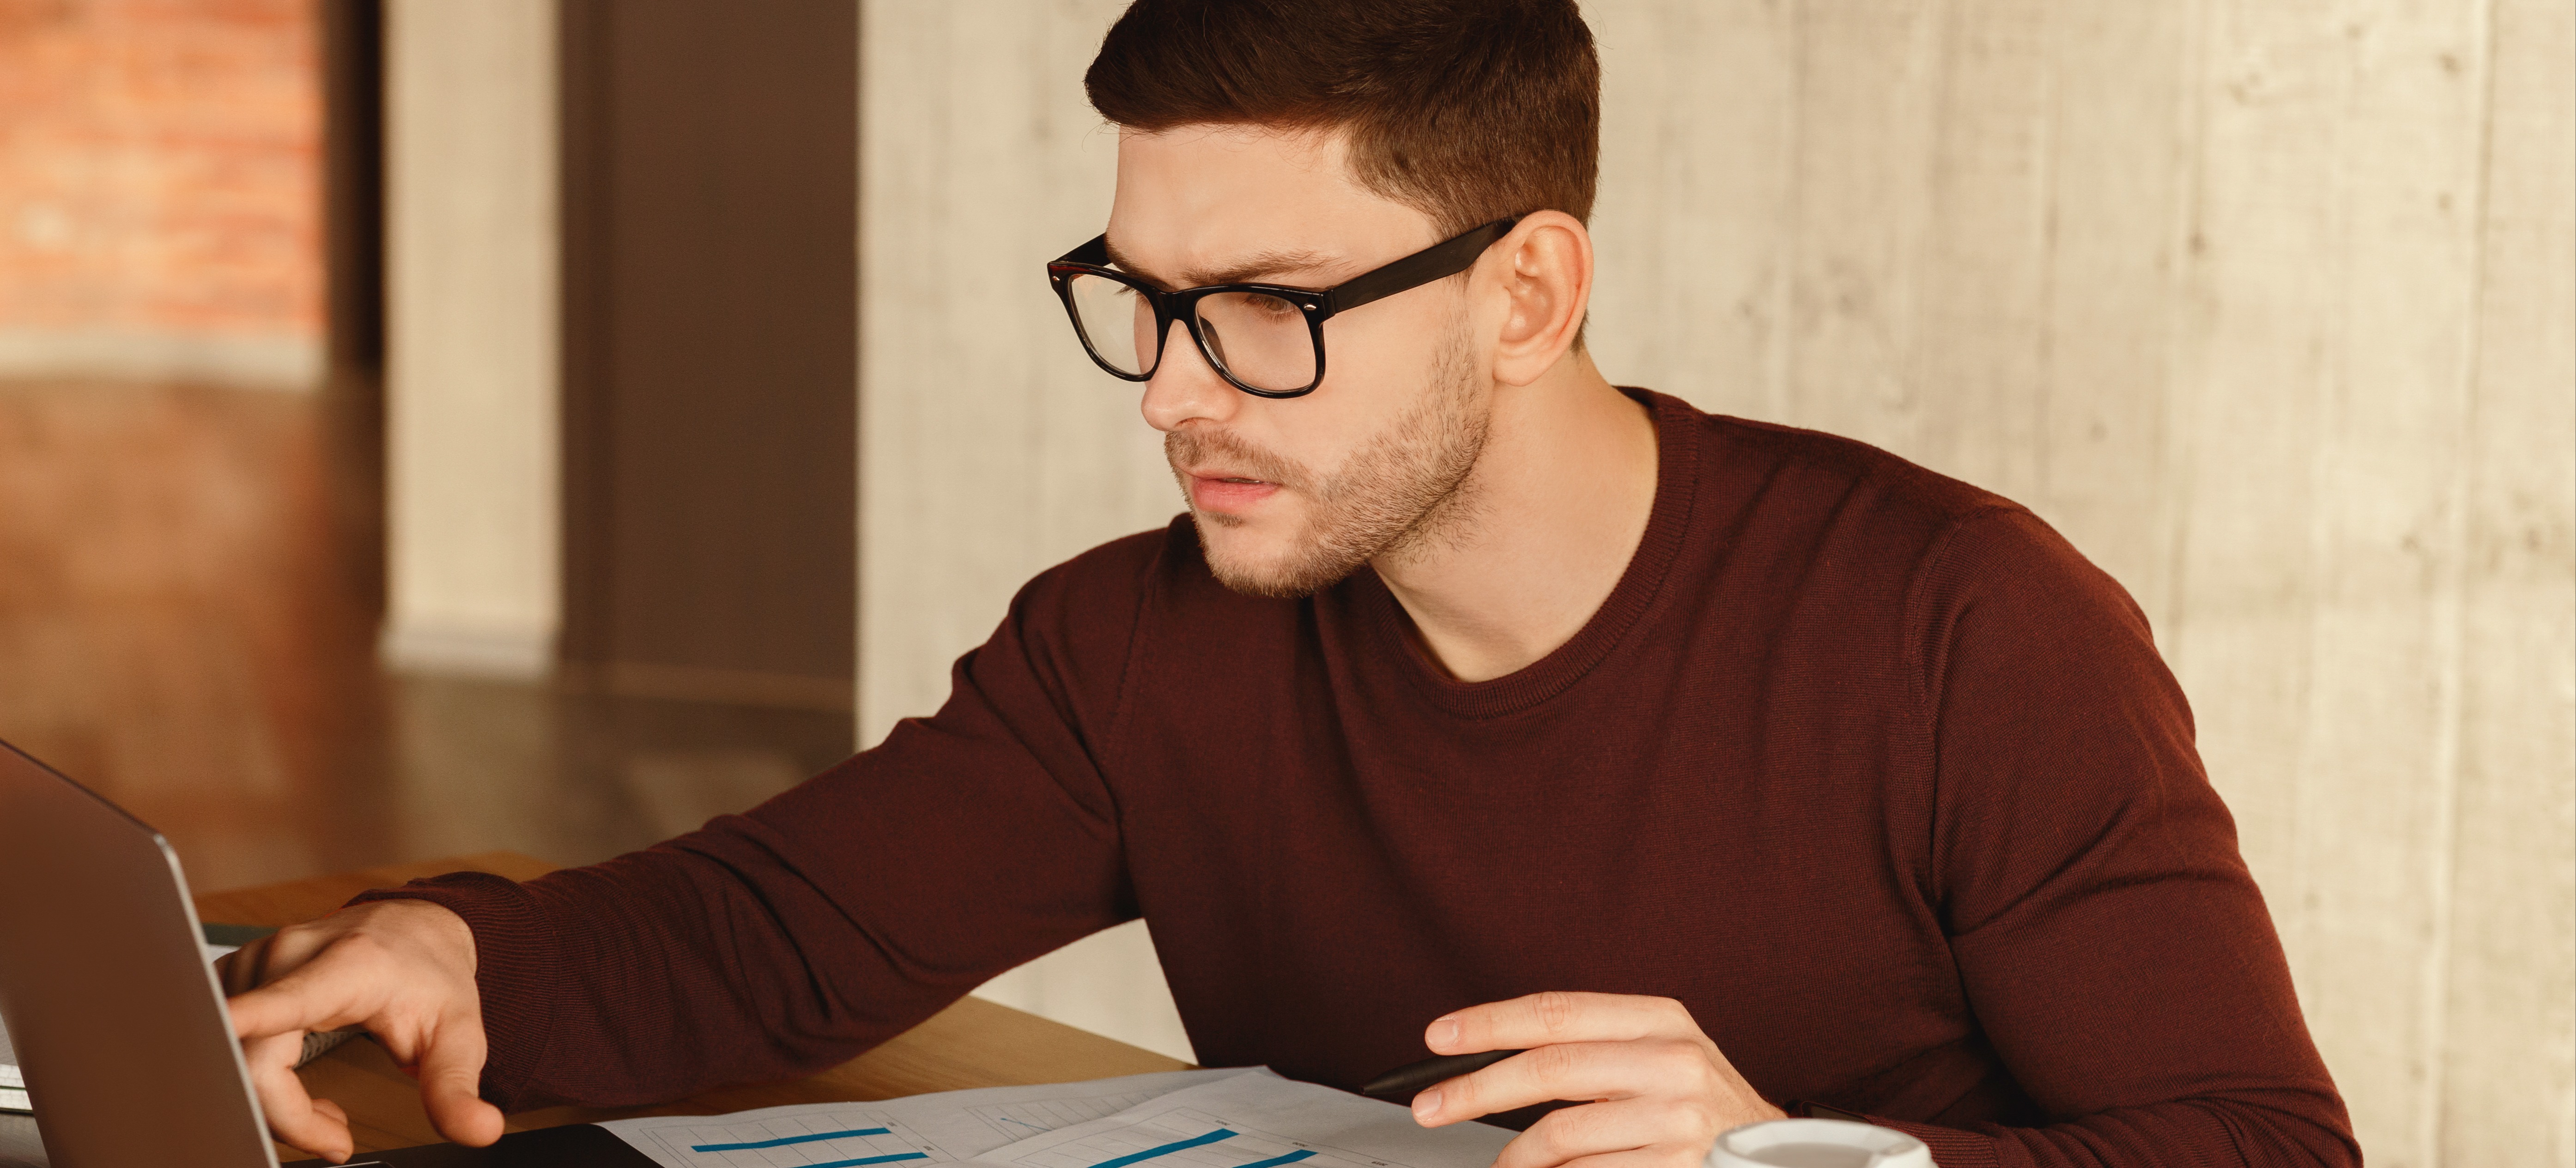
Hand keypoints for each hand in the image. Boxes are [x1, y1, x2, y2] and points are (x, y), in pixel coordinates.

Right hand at [218, 899, 503, 1162]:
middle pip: (253, 1061)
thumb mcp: (459, 1036)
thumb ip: (458, 1088)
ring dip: (277, 1102)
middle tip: (338, 1137)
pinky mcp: (235, 974)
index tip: (208, 1036)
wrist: (417, 931)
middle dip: (289, 1117)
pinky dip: (257, 1079)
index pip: (283, 1001)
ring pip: (233, 1059)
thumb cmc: (433, 979)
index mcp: (345, 967)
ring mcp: (256, 961)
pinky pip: (226, 1044)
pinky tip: (295, 1080)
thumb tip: (482, 1131)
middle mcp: (288, 955)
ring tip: (327, 1110)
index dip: (242, 1021)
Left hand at [1406, 992, 1783, 1167]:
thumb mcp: (1656, 1059)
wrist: (1775, 1160)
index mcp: (1661, 1020)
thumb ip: (1590, 1050)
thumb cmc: (1700, 1109)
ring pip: (1559, 1135)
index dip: (1489, 1023)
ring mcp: (1678, 1119)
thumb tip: (1494, 1064)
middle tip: (1431, 1107)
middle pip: (1548, 1068)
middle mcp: (1673, 1062)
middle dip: (1475, 1090)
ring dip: (1516, 1158)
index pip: (1556, 1012)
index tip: (1440, 1037)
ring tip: (1507, 1166)